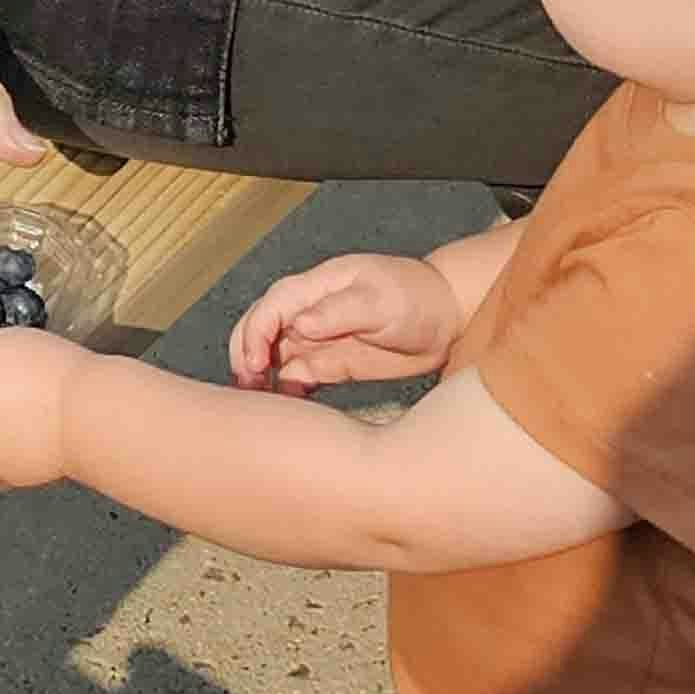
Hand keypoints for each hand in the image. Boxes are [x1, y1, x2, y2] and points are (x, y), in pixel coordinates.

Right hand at [228, 253, 464, 393]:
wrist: (448, 319)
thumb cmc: (417, 298)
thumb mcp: (381, 301)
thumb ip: (339, 311)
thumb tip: (299, 323)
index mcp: (318, 287)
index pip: (272, 306)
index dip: (256, 333)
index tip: (256, 363)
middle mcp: (310, 311)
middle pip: (261, 329)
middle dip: (246, 355)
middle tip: (248, 387)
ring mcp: (318, 338)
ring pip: (273, 356)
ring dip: (260, 377)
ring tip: (259, 402)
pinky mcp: (330, 363)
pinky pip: (295, 377)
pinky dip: (284, 391)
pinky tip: (288, 406)